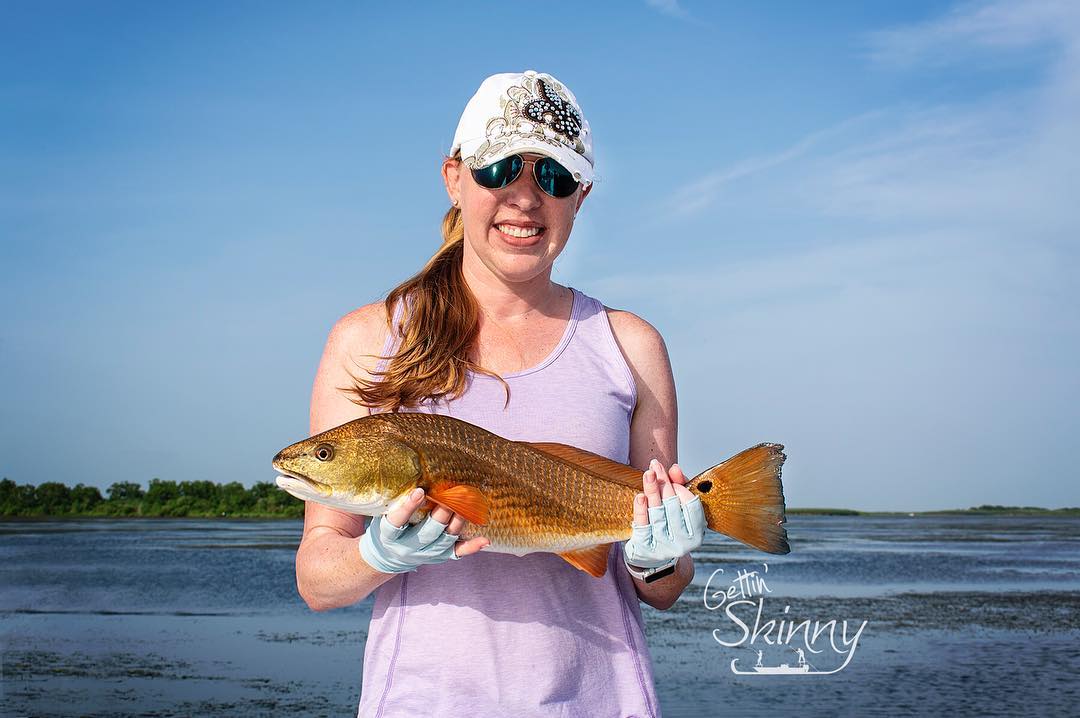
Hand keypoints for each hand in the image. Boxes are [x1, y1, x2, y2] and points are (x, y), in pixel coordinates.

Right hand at [359, 487, 488, 573]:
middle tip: (452, 494)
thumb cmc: (388, 524)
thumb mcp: (383, 512)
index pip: (397, 521)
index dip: (408, 507)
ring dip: (458, 522)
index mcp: (389, 535)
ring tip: (467, 505)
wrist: (390, 555)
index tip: (419, 490)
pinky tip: (485, 540)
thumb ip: (395, 496)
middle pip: (428, 531)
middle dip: (442, 512)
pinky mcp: (440, 556)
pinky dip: (472, 547)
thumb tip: (409, 465)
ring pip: (445, 539)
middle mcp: (408, 547)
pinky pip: (458, 553)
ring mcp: (426, 553)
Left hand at [623, 459, 704, 568]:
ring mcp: (663, 546)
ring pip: (657, 512)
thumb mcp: (679, 509)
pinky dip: (641, 509)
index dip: (681, 488)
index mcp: (697, 534)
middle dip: (664, 483)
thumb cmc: (669, 527)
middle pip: (672, 506)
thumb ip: (679, 487)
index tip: (671, 475)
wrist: (652, 558)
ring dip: (652, 490)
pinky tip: (640, 496)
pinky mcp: (645, 548)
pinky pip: (643, 524)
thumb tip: (674, 468)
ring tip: (648, 473)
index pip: (691, 506)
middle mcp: (682, 543)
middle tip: (655, 465)